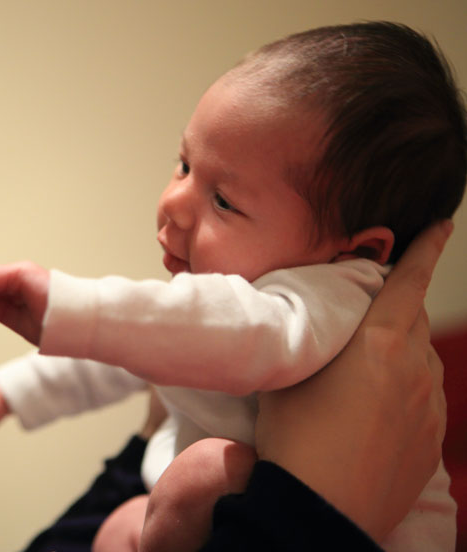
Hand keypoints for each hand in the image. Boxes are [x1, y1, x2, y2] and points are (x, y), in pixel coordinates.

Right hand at [255, 220, 451, 541]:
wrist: (319, 507)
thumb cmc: (294, 438)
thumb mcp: (291, 376)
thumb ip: (316, 342)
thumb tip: (318, 326)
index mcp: (379, 345)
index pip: (410, 283)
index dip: (426, 250)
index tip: (441, 225)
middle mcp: (415, 370)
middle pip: (413, 322)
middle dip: (395, 311)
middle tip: (365, 318)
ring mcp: (429, 408)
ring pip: (421, 363)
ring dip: (399, 356)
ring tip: (361, 378)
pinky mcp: (431, 440)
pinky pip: (424, 400)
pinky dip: (406, 393)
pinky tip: (374, 413)